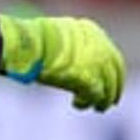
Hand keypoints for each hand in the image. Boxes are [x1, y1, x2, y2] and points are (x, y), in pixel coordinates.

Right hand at [0, 14, 125, 110]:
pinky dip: (88, 102)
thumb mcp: (54, 36)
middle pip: (115, 71)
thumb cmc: (29, 41)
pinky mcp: (88, 79)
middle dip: (114, 88)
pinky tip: (78, 105)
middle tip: (110, 101)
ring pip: (108, 86)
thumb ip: (67, 46)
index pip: (110, 53)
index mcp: (91, 31)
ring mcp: (95, 63)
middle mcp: (99, 45)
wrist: (25, 45)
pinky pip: (95, 95)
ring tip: (98, 108)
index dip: (111, 70)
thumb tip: (65, 59)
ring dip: (104, 99)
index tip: (108, 81)